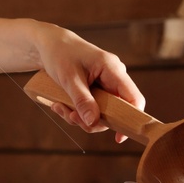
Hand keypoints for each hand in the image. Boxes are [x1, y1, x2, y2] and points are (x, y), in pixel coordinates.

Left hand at [31, 23, 145, 142]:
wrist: (49, 44)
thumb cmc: (59, 54)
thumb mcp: (68, 78)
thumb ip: (82, 100)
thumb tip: (93, 123)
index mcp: (113, 69)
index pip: (133, 98)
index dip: (131, 119)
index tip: (118, 138)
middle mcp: (113, 77)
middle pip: (115, 111)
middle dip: (92, 120)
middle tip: (71, 116)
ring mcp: (105, 83)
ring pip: (101, 112)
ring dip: (80, 117)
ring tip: (60, 107)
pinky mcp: (96, 89)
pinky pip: (92, 108)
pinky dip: (76, 111)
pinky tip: (60, 105)